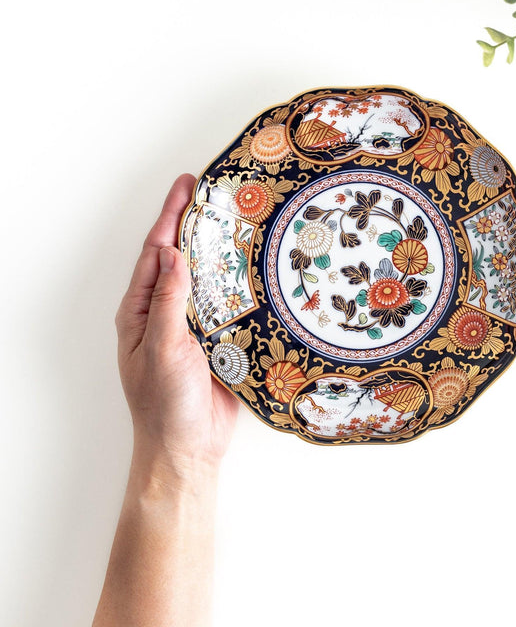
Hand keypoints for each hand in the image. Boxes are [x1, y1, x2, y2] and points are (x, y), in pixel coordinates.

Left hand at [115, 174, 239, 472]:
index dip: (170, 217)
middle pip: (182, 259)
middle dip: (196, 226)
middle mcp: (166, 312)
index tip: (186, 186)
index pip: (156, 253)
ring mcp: (193, 325)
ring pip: (208, 279)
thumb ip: (168, 301)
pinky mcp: (219, 339)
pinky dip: (240, 283)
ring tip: (240, 222)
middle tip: (218, 195)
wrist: (189, 447)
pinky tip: (255, 269)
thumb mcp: (161, 347)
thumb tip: (173, 253)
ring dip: (221, 252)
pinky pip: (229, 303)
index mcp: (141, 311)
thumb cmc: (164, 403)